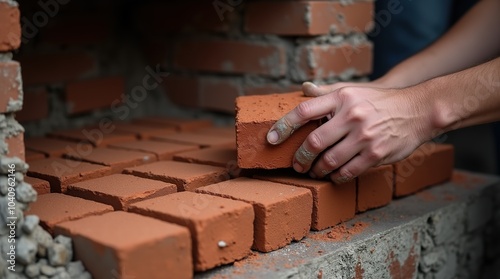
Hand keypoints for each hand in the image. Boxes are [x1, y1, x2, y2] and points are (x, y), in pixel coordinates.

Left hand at [267, 82, 431, 183]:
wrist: (417, 110)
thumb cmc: (379, 101)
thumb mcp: (353, 90)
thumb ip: (327, 92)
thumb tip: (303, 89)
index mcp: (342, 97)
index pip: (304, 111)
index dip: (283, 126)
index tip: (270, 139)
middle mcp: (352, 115)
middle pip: (313, 142)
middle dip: (300, 158)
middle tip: (297, 164)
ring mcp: (364, 136)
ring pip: (329, 161)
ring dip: (317, 170)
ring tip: (314, 172)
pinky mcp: (375, 154)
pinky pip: (347, 172)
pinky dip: (336, 177)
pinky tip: (333, 175)